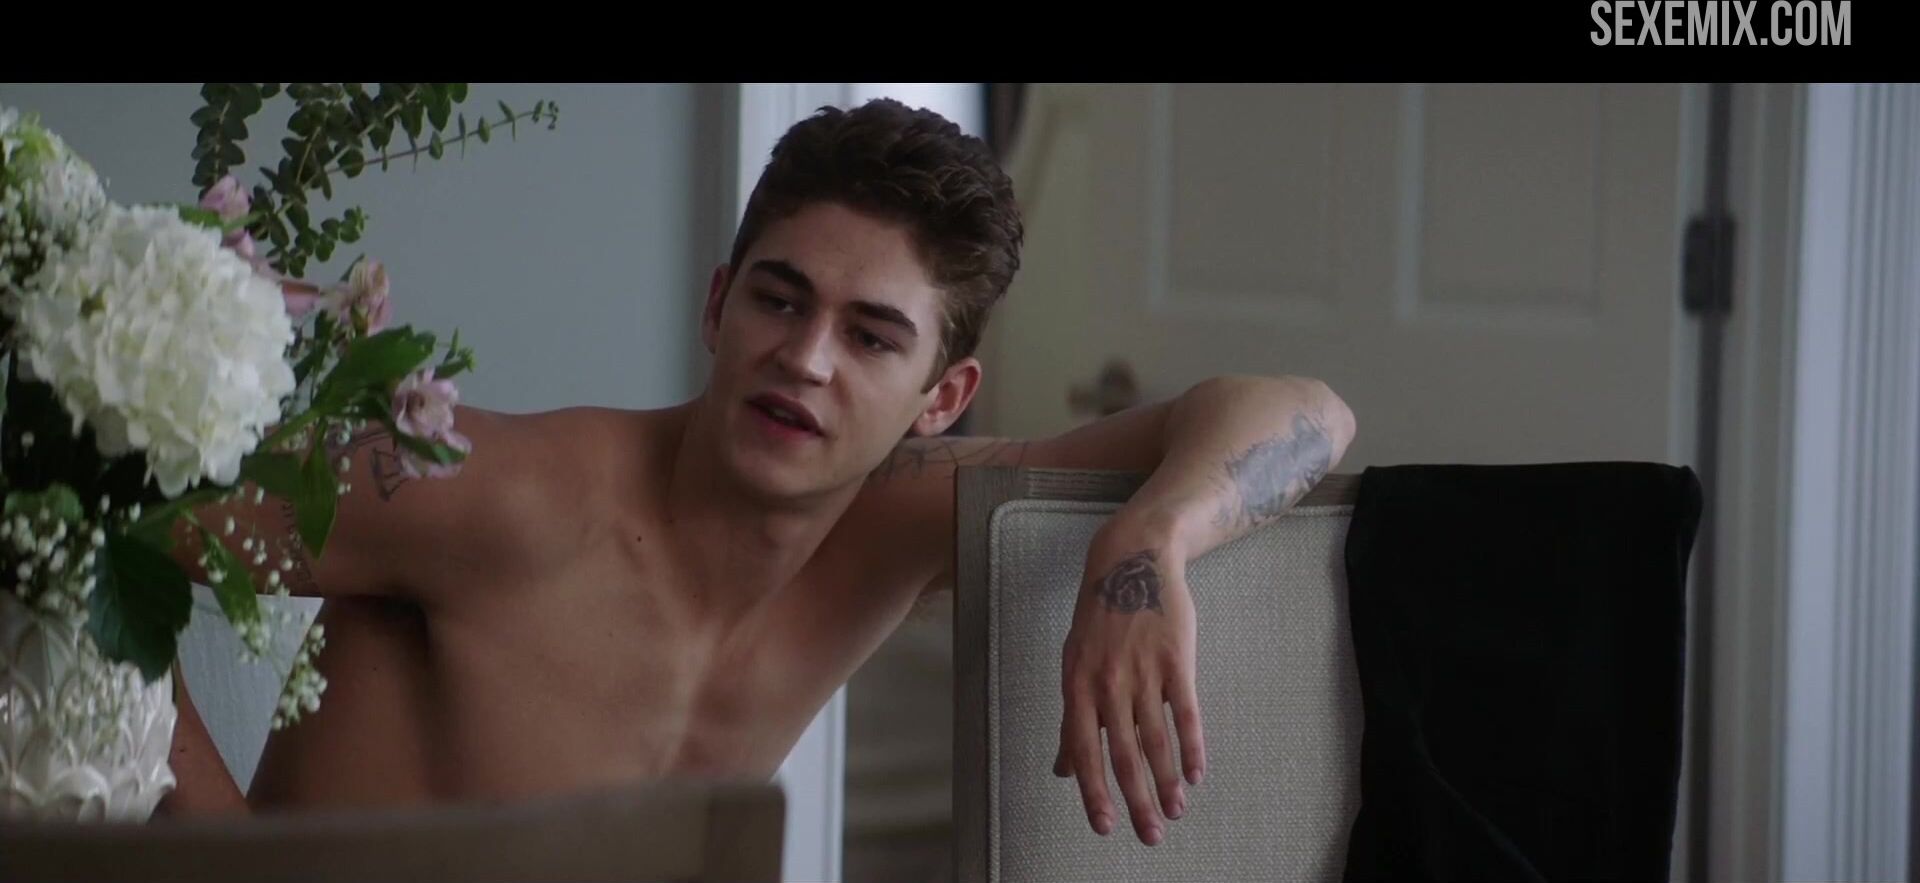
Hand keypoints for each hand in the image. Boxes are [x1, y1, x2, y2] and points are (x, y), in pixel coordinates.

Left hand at [1054, 519, 1205, 845]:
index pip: (1084, 750)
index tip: (1105, 826)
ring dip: (1167, 781)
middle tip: (1150, 835)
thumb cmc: (1099, 617)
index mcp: (1078, 685)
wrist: (1131, 561)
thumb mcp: (1074, 663)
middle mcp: (1108, 681)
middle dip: (1137, 800)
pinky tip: (1195, 773)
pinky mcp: (1176, 659)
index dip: (1094, 792)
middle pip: (1123, 753)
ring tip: (1175, 811)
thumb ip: (1073, 718)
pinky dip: (1192, 746)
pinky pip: (1185, 712)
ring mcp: (1143, 670)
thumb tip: (1063, 768)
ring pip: (1156, 739)